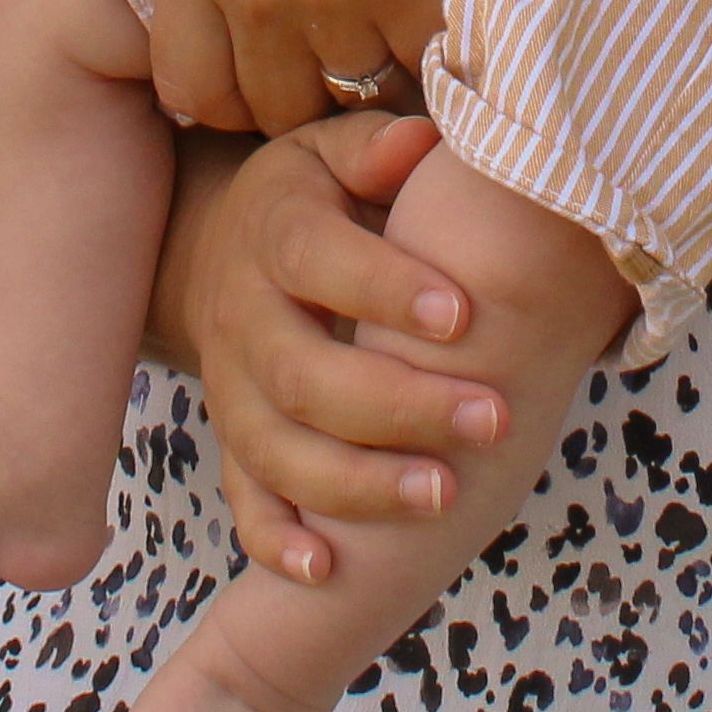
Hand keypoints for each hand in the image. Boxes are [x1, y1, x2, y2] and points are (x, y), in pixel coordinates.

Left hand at [66, 0, 512, 136]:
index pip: (187, 80)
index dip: (222, 89)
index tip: (262, 63)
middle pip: (274, 105)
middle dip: (306, 90)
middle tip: (345, 50)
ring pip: (356, 88)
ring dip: (378, 68)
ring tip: (405, 28)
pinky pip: (422, 60)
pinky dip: (438, 47)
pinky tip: (453, 7)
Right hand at [156, 114, 508, 580]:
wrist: (220, 249)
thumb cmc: (316, 198)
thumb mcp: (334, 151)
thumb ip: (378, 149)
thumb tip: (421, 140)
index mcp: (278, 234)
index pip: (323, 263)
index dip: (387, 291)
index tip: (463, 316)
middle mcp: (246, 317)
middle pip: (305, 375)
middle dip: (399, 406)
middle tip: (491, 420)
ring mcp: (235, 389)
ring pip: (280, 450)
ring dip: (358, 484)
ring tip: (443, 495)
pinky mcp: (234, 443)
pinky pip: (245, 500)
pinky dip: (277, 541)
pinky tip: (327, 570)